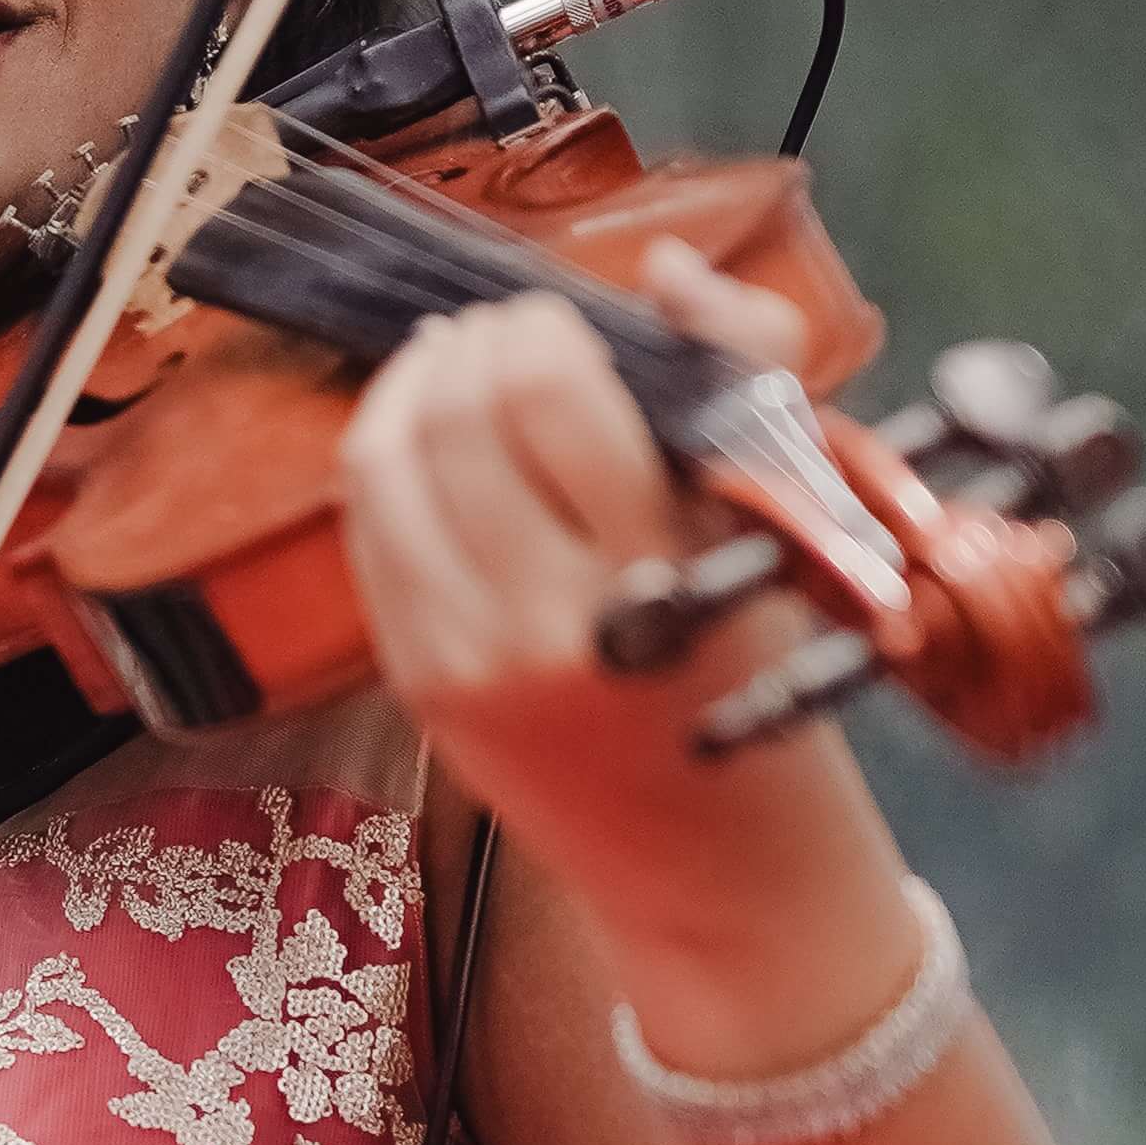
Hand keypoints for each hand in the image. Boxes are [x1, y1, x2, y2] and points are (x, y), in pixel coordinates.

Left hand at [335, 240, 923, 1063]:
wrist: (722, 878)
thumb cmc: (765, 688)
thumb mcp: (778, 533)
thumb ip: (737, 374)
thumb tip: (662, 266)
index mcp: (654, 577)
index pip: (549, 391)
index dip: (547, 326)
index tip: (572, 321)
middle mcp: (544, 623)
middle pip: (452, 414)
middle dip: (477, 344)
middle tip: (512, 333)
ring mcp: (465, 660)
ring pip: (382, 463)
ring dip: (413, 386)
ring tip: (460, 364)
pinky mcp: (419, 685)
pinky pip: (368, 533)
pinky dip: (386, 462)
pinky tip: (427, 441)